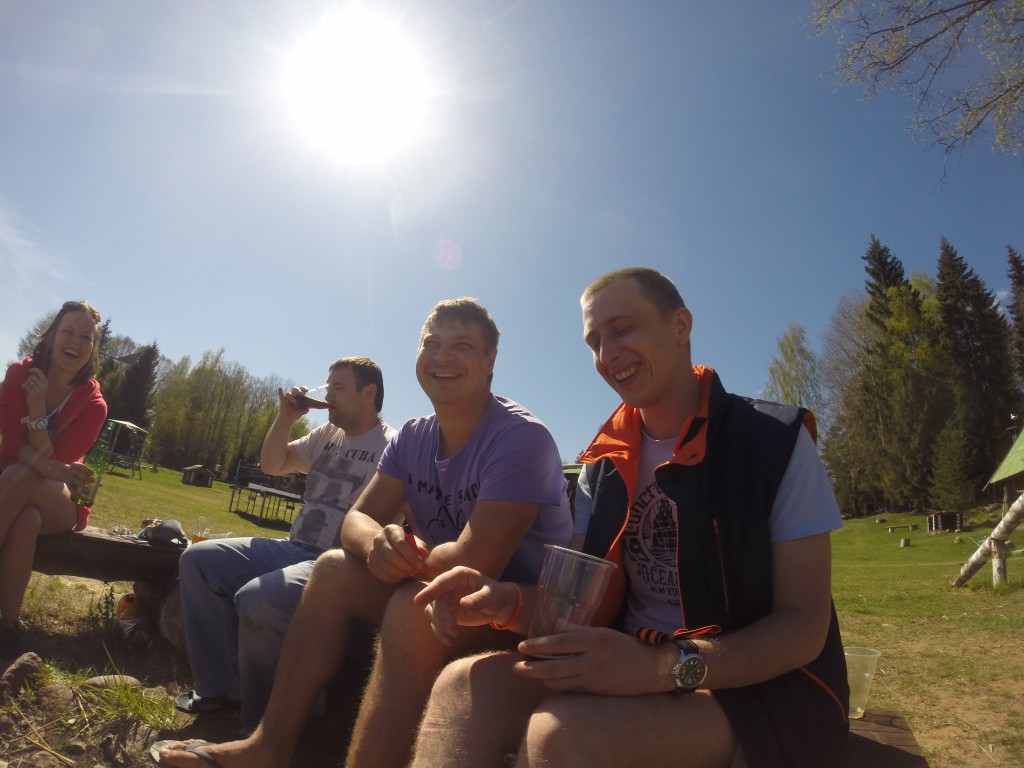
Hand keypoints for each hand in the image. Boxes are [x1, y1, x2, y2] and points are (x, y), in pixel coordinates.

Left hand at [22, 367, 48, 412]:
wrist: (38, 406)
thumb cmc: (39, 396)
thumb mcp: (42, 387)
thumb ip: (39, 380)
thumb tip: (32, 372)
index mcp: (46, 383)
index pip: (40, 372)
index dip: (34, 369)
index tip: (29, 370)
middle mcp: (43, 385)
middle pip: (32, 376)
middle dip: (29, 379)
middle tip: (29, 384)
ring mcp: (38, 389)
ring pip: (28, 380)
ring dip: (26, 383)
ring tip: (28, 388)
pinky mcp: (32, 392)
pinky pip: (25, 385)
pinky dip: (23, 387)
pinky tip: (24, 390)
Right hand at [63, 461, 93, 495]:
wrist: (63, 472)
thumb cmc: (77, 471)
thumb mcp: (81, 470)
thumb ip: (90, 475)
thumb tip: (100, 484)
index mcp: (75, 465)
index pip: (81, 466)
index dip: (87, 470)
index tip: (92, 473)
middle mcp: (71, 470)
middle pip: (78, 473)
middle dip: (85, 477)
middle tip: (92, 481)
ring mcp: (68, 477)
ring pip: (74, 480)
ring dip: (80, 483)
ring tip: (85, 486)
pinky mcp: (67, 484)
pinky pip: (71, 489)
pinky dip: (75, 493)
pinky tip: (80, 496)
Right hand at [278, 386, 307, 415]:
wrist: (288, 418)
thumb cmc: (296, 414)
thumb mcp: (301, 413)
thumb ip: (304, 411)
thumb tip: (307, 409)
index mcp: (300, 396)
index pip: (302, 390)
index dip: (304, 388)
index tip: (306, 390)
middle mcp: (294, 395)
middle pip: (295, 389)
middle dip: (297, 390)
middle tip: (300, 393)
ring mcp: (288, 397)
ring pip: (288, 394)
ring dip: (291, 397)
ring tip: (295, 402)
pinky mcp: (283, 400)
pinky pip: (281, 395)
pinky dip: (280, 392)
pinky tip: (280, 388)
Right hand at [365, 524, 426, 582]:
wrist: (383, 544)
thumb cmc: (403, 542)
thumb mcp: (412, 540)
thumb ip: (419, 546)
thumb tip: (423, 553)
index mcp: (390, 530)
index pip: (400, 543)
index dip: (412, 556)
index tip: (420, 565)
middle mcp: (378, 539)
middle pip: (393, 557)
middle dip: (407, 567)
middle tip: (416, 571)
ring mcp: (372, 553)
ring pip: (388, 568)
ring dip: (402, 574)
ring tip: (410, 573)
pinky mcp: (370, 564)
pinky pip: (383, 576)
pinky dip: (395, 578)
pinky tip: (401, 576)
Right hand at [413, 566, 518, 645]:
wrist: (498, 606)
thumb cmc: (496, 595)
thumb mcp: (491, 595)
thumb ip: (479, 599)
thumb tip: (464, 604)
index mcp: (459, 576)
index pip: (441, 582)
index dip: (429, 591)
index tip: (418, 601)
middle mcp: (449, 586)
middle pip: (435, 600)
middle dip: (441, 616)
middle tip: (453, 629)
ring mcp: (446, 599)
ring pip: (432, 612)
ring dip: (439, 625)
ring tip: (454, 635)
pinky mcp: (446, 613)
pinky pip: (437, 623)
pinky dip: (440, 633)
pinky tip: (449, 641)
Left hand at [514, 624, 674, 695]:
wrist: (652, 670)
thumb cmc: (627, 647)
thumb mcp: (604, 633)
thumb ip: (579, 630)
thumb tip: (556, 625)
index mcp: (595, 640)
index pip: (560, 642)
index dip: (539, 645)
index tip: (522, 647)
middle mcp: (593, 661)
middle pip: (555, 667)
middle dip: (532, 668)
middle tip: (516, 667)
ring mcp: (594, 679)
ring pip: (560, 682)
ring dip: (542, 679)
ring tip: (530, 673)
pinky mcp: (596, 693)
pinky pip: (571, 690)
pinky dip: (558, 686)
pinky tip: (549, 682)